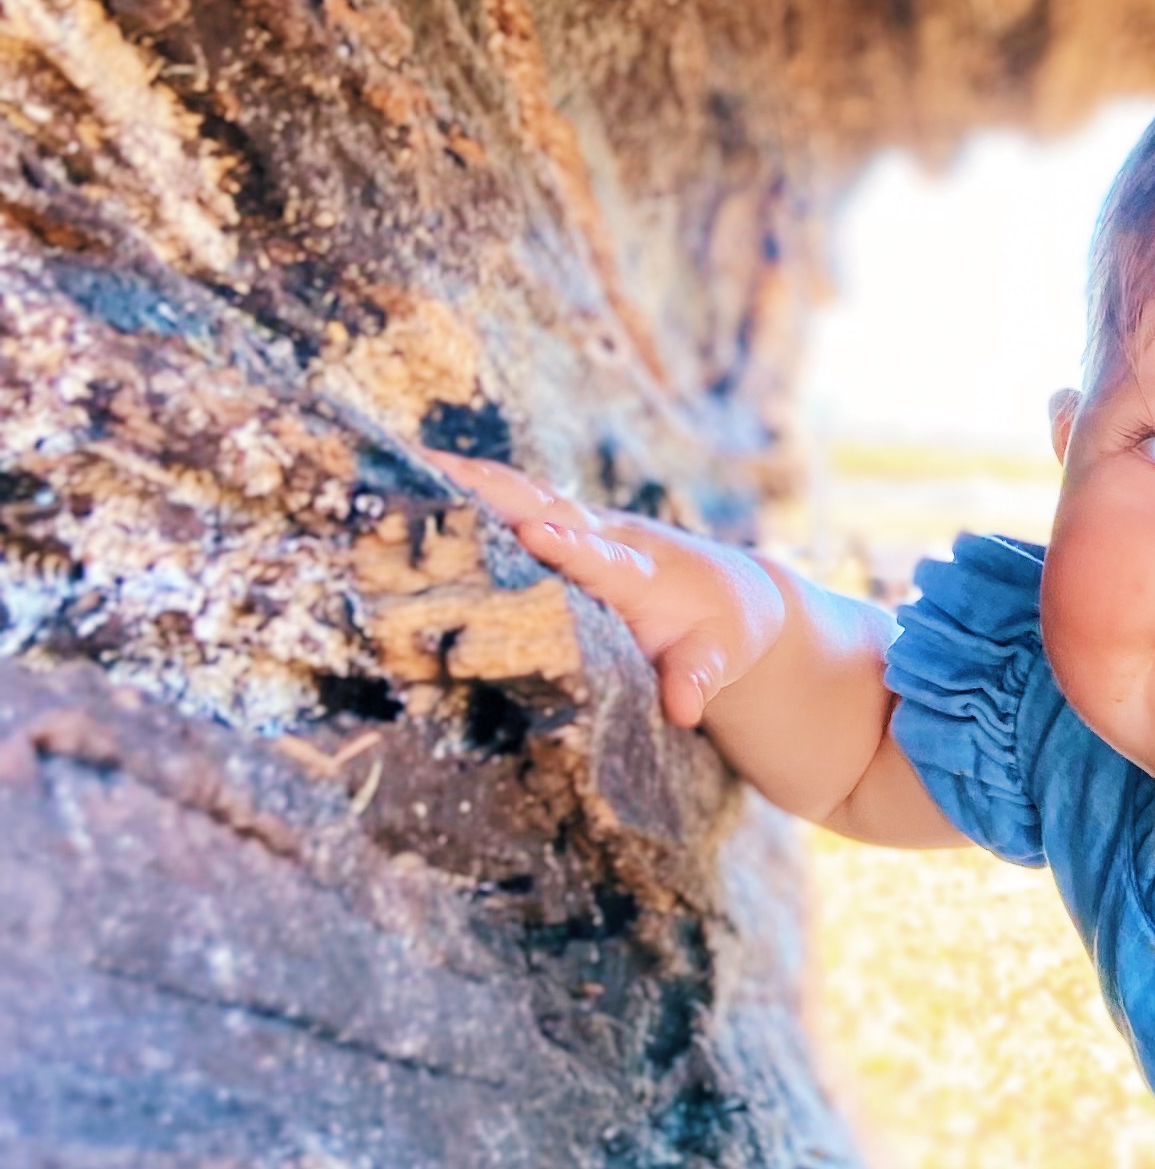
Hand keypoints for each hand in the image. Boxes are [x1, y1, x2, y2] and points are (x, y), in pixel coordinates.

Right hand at [445, 456, 787, 729]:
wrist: (734, 592)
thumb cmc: (722, 631)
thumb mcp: (720, 658)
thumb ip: (697, 678)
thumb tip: (682, 709)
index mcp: (639, 574)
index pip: (603, 559)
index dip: (571, 548)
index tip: (537, 534)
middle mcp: (606, 538)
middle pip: (546, 507)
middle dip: (494, 491)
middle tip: (432, 470)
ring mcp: (582, 529)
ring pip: (525, 496)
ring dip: (471, 478)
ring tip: (406, 459)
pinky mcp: (565, 529)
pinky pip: (516, 503)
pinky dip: (473, 487)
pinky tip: (419, 476)